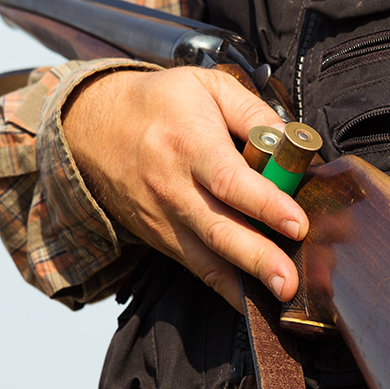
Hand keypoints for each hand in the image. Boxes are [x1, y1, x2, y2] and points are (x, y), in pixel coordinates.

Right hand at [62, 67, 308, 311]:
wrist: (92, 129)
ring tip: (279, 299)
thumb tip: (292, 142)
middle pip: (219, 230)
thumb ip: (253, 111)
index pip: (229, 181)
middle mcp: (174, 187)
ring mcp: (165, 219)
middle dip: (258, 258)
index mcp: (190, 144)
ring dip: (244, 283)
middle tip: (289, 281)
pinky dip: (225, 288)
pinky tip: (253, 303)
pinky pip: (197, 268)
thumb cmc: (159, 104)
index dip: (265, 204)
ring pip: (207, 258)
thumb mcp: (207, 85)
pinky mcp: (162, 238)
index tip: (297, 223)